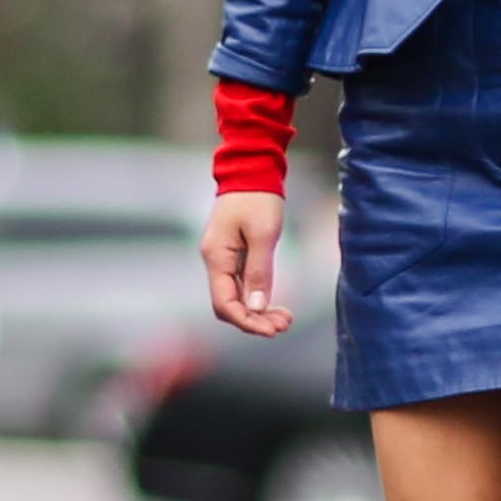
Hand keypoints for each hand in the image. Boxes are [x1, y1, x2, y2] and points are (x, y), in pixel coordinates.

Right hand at [200, 192, 291, 338]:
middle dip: (255, 320)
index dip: (246, 322)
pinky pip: (242, 285)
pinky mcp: (234, 255)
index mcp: (216, 256)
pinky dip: (258, 298)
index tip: (272, 330)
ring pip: (237, 297)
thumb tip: (257, 307)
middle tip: (284, 325)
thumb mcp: (263, 234)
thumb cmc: (258, 198)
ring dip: (258, 312)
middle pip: (229, 304)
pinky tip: (276, 305)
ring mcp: (223, 258)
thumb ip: (259, 271)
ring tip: (285, 319)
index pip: (224, 303)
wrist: (252, 169)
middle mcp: (215, 260)